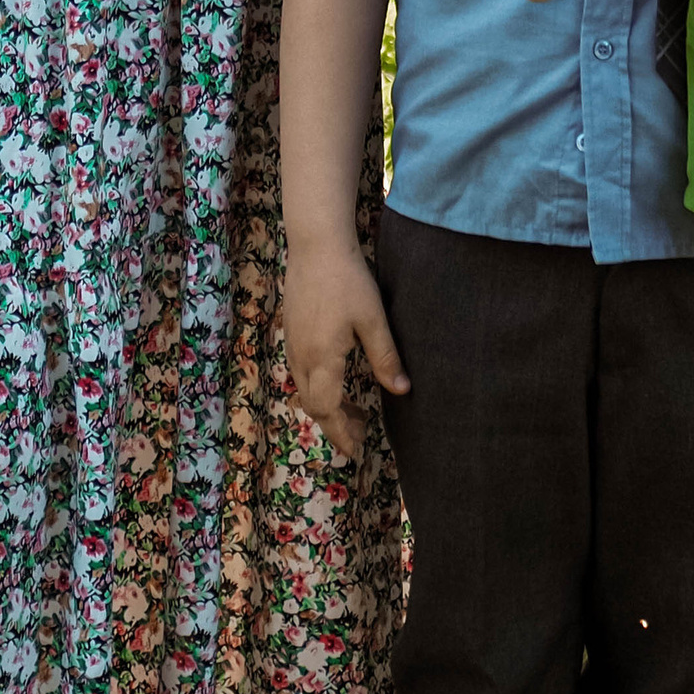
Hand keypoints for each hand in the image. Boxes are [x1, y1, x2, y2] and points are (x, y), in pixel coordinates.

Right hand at [283, 238, 407, 456]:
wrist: (315, 244)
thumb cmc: (348, 280)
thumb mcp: (373, 319)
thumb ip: (385, 358)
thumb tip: (402, 391)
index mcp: (322, 359)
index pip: (327, 410)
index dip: (341, 433)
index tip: (356, 450)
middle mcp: (301, 357)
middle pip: (312, 404)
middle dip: (335, 424)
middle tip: (360, 433)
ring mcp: (292, 342)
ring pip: (304, 388)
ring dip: (326, 405)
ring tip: (352, 410)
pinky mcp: (290, 329)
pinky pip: (300, 371)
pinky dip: (317, 386)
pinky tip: (335, 377)